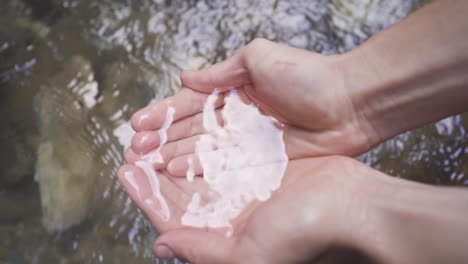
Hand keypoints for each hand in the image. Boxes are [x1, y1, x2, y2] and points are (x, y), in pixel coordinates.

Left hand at [117, 156, 371, 262]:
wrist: (350, 204)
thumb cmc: (305, 233)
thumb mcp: (249, 254)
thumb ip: (202, 252)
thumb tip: (160, 246)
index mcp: (223, 237)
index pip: (173, 218)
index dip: (146, 196)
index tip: (126, 173)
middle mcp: (230, 213)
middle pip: (181, 192)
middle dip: (154, 173)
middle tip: (132, 150)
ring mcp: (244, 187)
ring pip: (197, 169)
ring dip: (173, 154)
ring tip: (152, 137)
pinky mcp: (260, 165)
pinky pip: (221, 152)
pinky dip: (202, 142)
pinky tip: (188, 131)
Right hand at [126, 39, 377, 175]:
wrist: (350, 103)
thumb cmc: (308, 75)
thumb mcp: (259, 58)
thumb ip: (221, 72)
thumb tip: (184, 78)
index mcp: (234, 90)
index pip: (190, 105)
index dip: (164, 114)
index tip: (138, 124)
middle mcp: (237, 118)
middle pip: (191, 131)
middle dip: (162, 140)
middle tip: (135, 151)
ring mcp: (248, 141)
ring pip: (203, 151)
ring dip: (174, 157)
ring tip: (148, 165)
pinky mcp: (261, 162)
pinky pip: (225, 167)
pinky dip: (201, 170)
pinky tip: (179, 173)